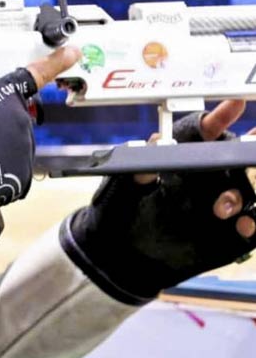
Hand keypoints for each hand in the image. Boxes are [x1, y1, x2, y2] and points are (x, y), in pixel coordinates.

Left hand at [62, 100, 255, 303]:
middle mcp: (206, 180)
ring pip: (248, 192)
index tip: (235, 104)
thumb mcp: (118, 188)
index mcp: (181, 161)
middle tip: (252, 146)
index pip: (206, 134)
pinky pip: (253, 226)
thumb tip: (154, 145)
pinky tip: (243, 225)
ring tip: (221, 208)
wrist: (117, 254)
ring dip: (242, 194)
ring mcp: (219, 206)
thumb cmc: (116, 214)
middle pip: (238, 160)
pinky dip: (254, 223)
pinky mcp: (228, 236)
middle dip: (249, 150)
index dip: (220, 119)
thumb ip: (135, 169)